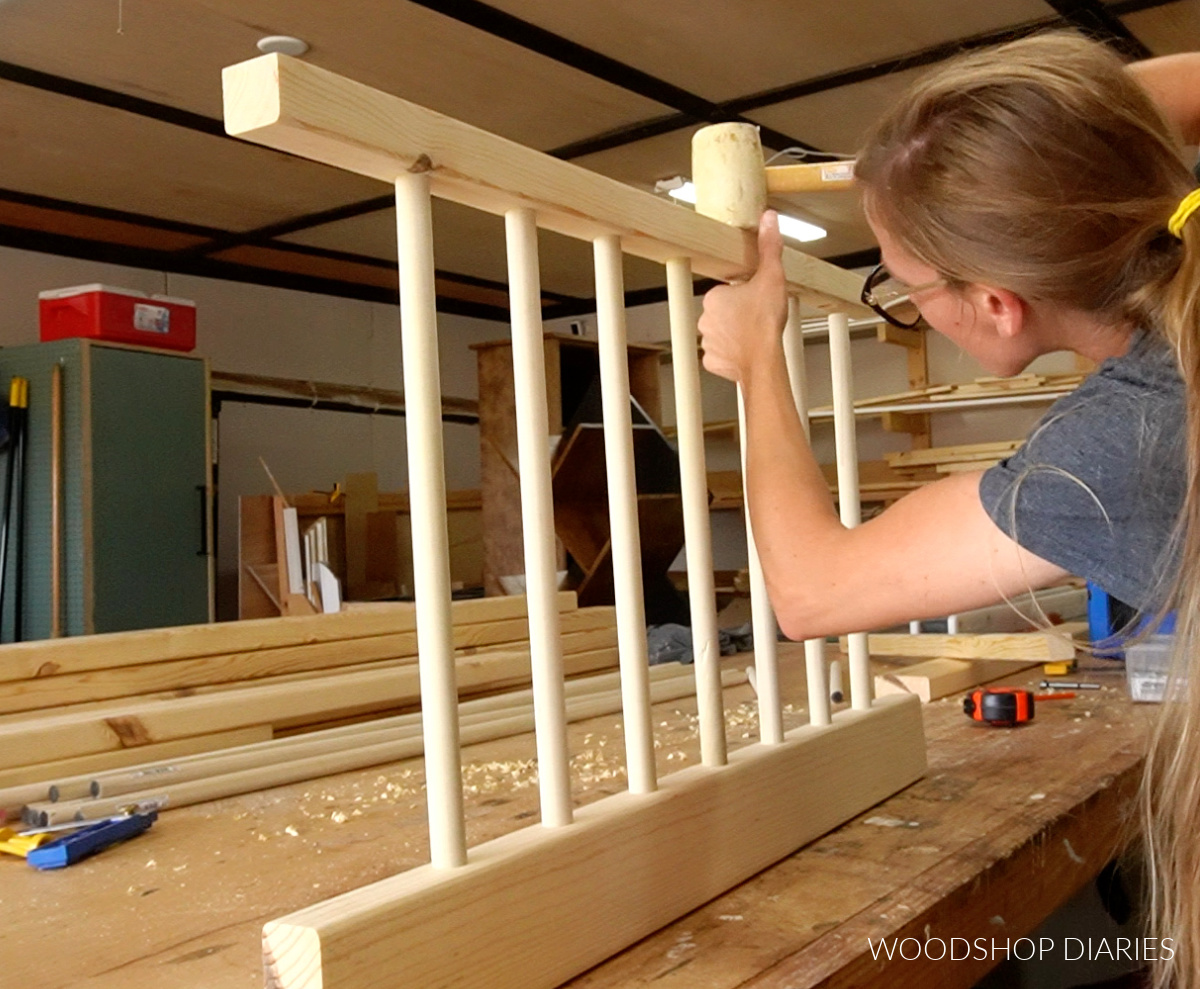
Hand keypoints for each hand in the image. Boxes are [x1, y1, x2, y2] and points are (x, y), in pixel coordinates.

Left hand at [698, 210, 788, 383]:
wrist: (764, 359)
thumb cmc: (765, 322)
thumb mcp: (772, 276)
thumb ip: (769, 247)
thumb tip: (767, 219)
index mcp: (713, 298)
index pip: (727, 292)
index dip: (744, 295)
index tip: (755, 299)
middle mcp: (705, 319)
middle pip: (723, 313)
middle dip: (738, 314)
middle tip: (757, 317)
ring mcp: (708, 342)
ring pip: (722, 334)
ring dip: (735, 334)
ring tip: (754, 334)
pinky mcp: (714, 361)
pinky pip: (722, 354)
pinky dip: (733, 354)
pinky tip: (747, 350)